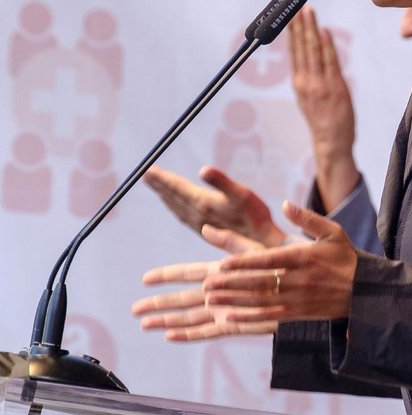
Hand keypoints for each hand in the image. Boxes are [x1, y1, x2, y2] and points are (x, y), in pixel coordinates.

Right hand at [133, 225, 278, 340]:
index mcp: (223, 271)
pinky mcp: (237, 323)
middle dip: (159, 303)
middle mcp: (221, 291)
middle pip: (183, 298)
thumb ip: (231, 242)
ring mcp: (227, 308)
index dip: (167, 275)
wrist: (307, 285)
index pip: (188, 272)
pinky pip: (209, 331)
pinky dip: (190, 334)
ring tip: (145, 325)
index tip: (145, 278)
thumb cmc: (286, 264)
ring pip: (191, 316)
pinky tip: (171, 337)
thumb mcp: (257, 249)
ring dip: (168, 321)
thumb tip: (206, 227)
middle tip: (134, 309)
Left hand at [144, 165, 285, 247]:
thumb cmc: (256, 217)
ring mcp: (201, 224)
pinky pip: (183, 216)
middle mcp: (198, 215)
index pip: (177, 188)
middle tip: (145, 174)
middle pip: (173, 197)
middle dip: (160, 185)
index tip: (147, 169)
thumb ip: (221, 182)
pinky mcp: (207, 230)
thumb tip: (203, 169)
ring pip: (177, 207)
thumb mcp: (242, 195)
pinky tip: (176, 206)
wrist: (262, 245)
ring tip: (156, 185)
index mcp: (202, 203)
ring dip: (166, 196)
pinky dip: (175, 207)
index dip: (163, 178)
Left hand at [203, 201, 356, 323]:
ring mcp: (298, 299)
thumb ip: (308, 219)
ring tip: (210, 299)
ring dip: (234, 301)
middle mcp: (299, 280)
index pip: (269, 260)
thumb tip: (285, 203)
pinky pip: (269, 317)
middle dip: (231, 285)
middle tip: (206, 284)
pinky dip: (248, 318)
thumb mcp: (333, 232)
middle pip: (260, 283)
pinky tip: (229, 317)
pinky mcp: (299, 314)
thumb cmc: (345, 257)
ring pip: (261, 301)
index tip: (223, 263)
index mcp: (305, 257)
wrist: (365, 291)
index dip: (245, 263)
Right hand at [288, 8, 359, 210]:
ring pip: (313, 51)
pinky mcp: (334, 87)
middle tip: (297, 6)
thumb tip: (311, 56)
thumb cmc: (323, 118)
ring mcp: (319, 84)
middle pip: (300, 47)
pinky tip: (323, 31)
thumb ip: (309, 76)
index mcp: (298, 82)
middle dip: (298, 25)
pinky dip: (326, 45)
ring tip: (308, 10)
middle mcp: (305, 81)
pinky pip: (330, 61)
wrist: (331, 141)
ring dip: (310, 29)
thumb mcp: (309, 96)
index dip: (291, 32)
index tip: (289, 15)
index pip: (293, 51)